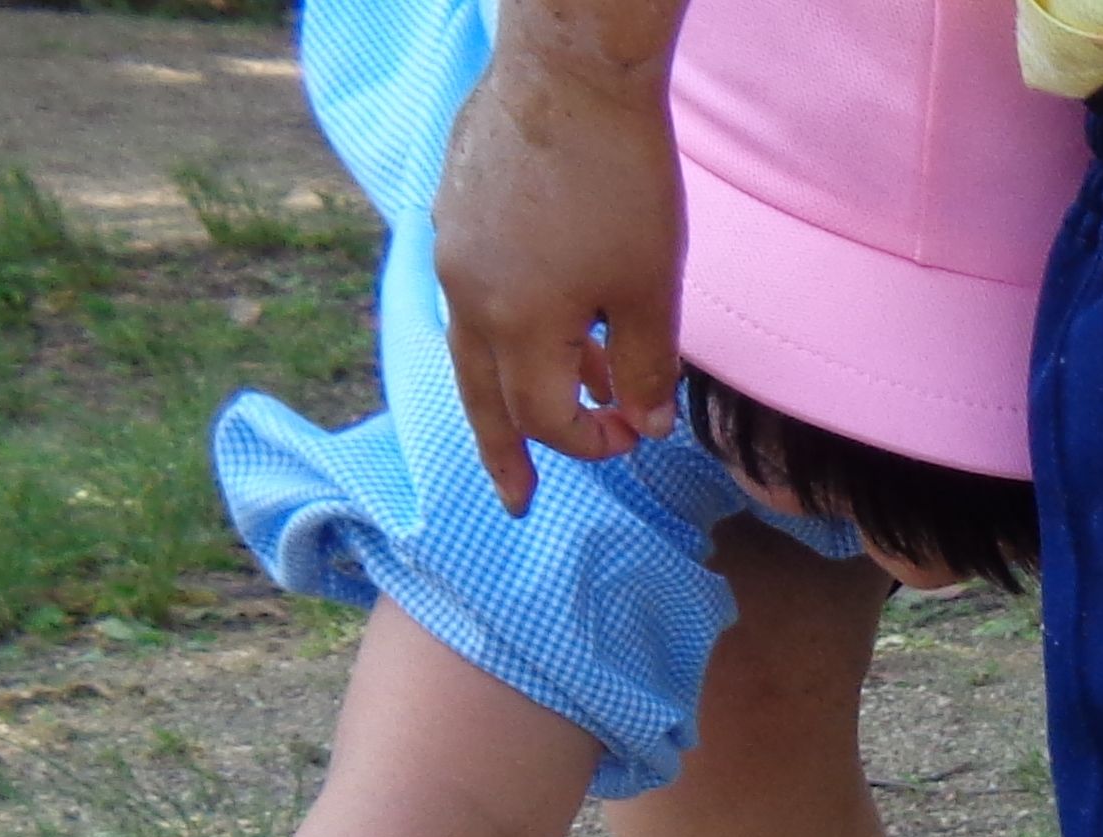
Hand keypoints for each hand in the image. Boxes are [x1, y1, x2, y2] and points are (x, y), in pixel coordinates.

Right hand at [430, 22, 688, 516]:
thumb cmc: (619, 181)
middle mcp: (467, 294)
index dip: (592, 442)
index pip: (544, 418)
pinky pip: (473, 293)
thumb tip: (645, 422)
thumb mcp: (651, 287)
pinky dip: (507, 328)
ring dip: (513, 387)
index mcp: (515, 324)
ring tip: (549, 414)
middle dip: (505, 454)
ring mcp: (451, 250)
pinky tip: (548, 326)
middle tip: (516, 500)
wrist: (569, 71)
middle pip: (483, 397)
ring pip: (474, 344)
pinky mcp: (454, 212)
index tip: (633, 436)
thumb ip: (646, 366)